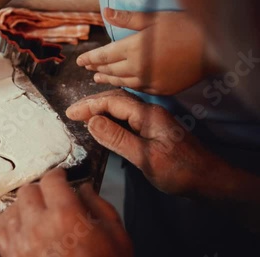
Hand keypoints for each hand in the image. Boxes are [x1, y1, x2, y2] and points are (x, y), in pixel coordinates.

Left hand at [0, 168, 132, 256]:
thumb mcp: (116, 236)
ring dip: (25, 206)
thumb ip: (99, 206)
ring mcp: (21, 243)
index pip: (51, 179)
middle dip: (41, 190)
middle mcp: (38, 227)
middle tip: (52, 196)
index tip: (60, 177)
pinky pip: (1, 229)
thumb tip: (85, 189)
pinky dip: (11, 223)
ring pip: (12, 208)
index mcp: (66, 216)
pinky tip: (23, 225)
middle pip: (28, 190)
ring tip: (39, 213)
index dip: (57, 175)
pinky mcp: (12, 256)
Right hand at [66, 89, 219, 195]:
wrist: (209, 180)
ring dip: (101, 110)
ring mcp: (153, 120)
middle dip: (92, 104)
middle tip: (72, 113)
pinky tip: (104, 126)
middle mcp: (150, 112)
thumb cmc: (178, 170)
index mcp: (147, 114)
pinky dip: (111, 119)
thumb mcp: (144, 157)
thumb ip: (117, 138)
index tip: (69, 113)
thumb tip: (91, 122)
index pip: (112, 101)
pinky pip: (127, 118)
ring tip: (83, 117)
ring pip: (122, 108)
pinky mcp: (154, 130)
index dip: (88, 105)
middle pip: (116, 99)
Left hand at [77, 8, 209, 94]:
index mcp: (133, 49)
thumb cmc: (184, 27)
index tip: (79, 61)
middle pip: (110, 70)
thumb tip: (106, 12)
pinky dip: (127, 86)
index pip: (103, 56)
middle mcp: (137, 68)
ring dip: (108, 79)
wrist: (213, 47)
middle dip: (96, 69)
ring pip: (122, 82)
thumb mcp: (154, 19)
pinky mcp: (161, 89)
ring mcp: (149, 81)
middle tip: (87, 69)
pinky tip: (123, 84)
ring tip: (99, 78)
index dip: (90, 59)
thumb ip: (127, 19)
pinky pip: (138, 89)